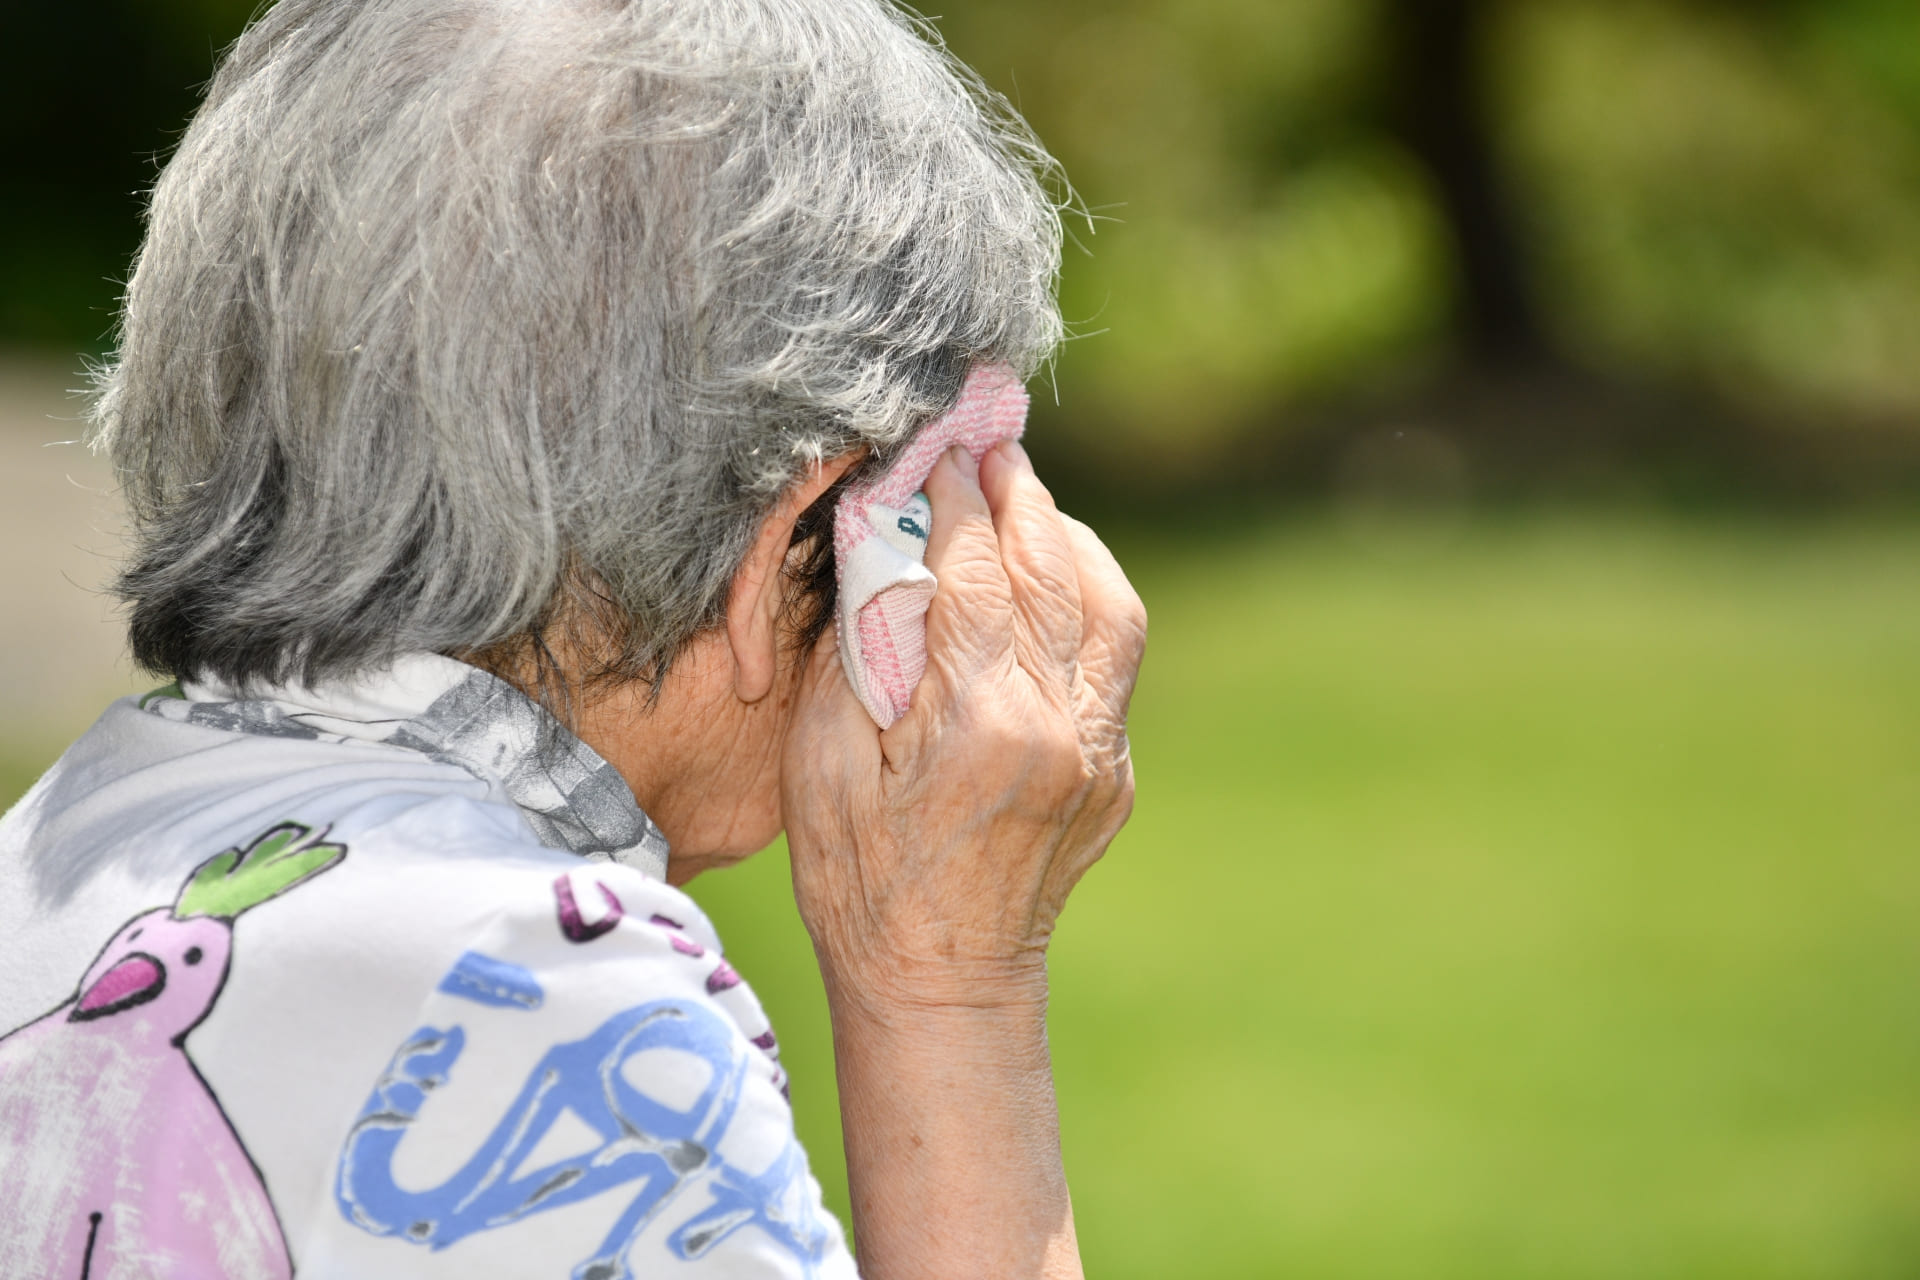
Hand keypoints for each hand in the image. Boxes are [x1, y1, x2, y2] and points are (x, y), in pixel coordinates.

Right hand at [781, 439, 1145, 1010]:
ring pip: (1111, 608)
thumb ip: (857, 651)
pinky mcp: (1114, 773)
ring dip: (1069, 539)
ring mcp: (1099, 752)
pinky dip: (1088, 601)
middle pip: (1054, 572)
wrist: (943, 987)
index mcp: (981, 723)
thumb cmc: (860, 882)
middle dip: (1018, 495)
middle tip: (989, 441)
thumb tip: (879, 549)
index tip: (936, 445)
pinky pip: (1115, 662)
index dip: (953, 498)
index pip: (977, 571)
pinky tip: (1052, 579)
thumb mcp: (823, 765)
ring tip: (1026, 498)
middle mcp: (1059, 728)